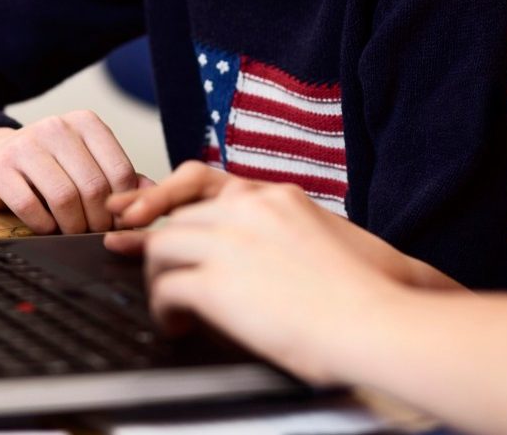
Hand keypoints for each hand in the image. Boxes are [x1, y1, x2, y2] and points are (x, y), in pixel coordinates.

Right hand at [0, 110, 147, 233]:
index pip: (120, 171)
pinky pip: (30, 207)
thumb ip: (120, 178)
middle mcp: (57, 127)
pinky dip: (43, 225)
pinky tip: (46, 226)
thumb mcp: (84, 162)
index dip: (124, 206)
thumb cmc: (46, 166)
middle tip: (95, 234)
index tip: (119, 224)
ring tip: (72, 232)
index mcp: (85, 123)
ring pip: (64, 198)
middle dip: (98, 221)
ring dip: (72, 226)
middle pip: (94, 187)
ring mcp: (25, 145)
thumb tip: (155, 198)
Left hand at [104, 162, 458, 288]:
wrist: (380, 320)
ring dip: (159, 278)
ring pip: (162, 247)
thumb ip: (286, 233)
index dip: (164, 196)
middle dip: (150, 238)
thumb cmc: (371, 292)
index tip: (137, 209)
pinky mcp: (217, 281)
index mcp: (275, 196)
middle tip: (126, 253)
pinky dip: (164, 309)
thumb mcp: (329, 239)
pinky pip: (166, 289)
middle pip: (177, 216)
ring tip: (169, 306)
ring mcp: (230, 240)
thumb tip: (259, 256)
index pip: (201, 181)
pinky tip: (178, 325)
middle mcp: (249, 207)